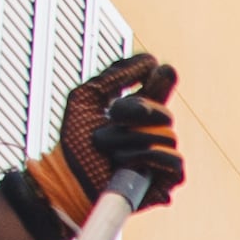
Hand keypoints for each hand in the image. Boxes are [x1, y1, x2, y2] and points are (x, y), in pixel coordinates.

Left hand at [4, 56, 179, 239]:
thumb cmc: (75, 142)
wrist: (67, 179)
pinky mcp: (168, 179)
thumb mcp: (87, 98)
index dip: (162, 77)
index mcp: (140, 109)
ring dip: (129, 141)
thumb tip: (151, 59)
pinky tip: (124, 164)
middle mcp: (155, 130)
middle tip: (112, 117)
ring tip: (108, 152)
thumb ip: (115, 76)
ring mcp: (163, 154)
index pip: (162, 85)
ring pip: (164, 135)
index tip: (157, 70)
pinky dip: (147, 158)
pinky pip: (172, 160)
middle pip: (163, 109)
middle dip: (135, 110)